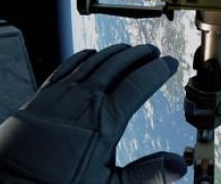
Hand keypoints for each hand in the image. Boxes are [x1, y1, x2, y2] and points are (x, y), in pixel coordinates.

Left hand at [0, 44, 185, 183]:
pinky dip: (82, 57)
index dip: (157, 71)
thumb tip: (179, 167)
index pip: (139, 84)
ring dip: (113, 53)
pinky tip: (90, 54)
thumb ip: (147, 173)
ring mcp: (61, 95)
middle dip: (138, 55)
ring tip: (127, 49)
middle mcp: (85, 101)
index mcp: (106, 121)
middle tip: (151, 51)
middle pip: (118, 66)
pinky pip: (66, 67)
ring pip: (93, 62)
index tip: (169, 63)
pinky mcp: (41, 97)